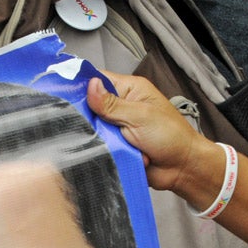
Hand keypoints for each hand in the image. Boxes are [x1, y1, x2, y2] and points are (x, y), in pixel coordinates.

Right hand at [86, 71, 208, 192]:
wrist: (183, 169)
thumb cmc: (171, 136)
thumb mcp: (140, 116)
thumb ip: (112, 104)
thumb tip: (90, 86)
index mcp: (129, 90)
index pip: (98, 79)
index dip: (81, 85)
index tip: (63, 92)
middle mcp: (121, 107)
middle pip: (91, 107)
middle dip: (89, 117)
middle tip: (90, 125)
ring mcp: (117, 128)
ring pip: (94, 130)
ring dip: (98, 138)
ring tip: (106, 143)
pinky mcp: (116, 147)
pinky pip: (100, 148)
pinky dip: (103, 152)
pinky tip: (106, 154)